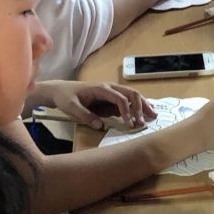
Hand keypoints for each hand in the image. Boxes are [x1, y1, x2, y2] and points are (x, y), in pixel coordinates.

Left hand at [33, 79, 153, 129]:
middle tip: (145, 122)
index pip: (120, 98)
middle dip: (141, 107)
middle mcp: (110, 88)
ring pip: (133, 95)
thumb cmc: (65, 97)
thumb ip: (85, 115)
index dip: (127, 111)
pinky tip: (146, 112)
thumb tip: (100, 125)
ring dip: (143, 105)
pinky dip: (139, 105)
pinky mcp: (112, 97)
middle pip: (131, 94)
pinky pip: (128, 99)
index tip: (129, 124)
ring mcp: (112, 91)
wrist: (60, 90)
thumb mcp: (71, 107)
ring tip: (153, 116)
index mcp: (101, 89)